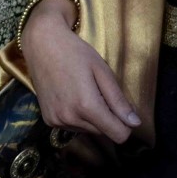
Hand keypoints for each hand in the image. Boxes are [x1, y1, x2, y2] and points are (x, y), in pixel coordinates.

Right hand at [20, 0, 140, 142]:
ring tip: (82, 90)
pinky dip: (76, 116)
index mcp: (87, 106)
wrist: (41, 43)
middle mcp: (70, 118)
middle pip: (103, 132)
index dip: (126, 124)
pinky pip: (72, 126)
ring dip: (91, 117)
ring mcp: (57, 120)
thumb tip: (135, 123)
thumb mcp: (102, 70)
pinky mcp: (48, 119)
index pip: (118, 135)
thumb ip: (118, 100)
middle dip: (106, 117)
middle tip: (98, 90)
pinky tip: (70, 95)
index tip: (122, 108)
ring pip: (88, 130)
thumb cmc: (74, 51)